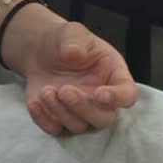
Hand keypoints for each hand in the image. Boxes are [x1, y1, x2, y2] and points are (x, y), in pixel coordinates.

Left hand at [6, 13, 138, 136]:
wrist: (40, 52)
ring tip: (46, 91)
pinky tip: (35, 102)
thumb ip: (76, 40)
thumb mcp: (72, 32)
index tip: (100, 94)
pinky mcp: (59, 120)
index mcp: (114, 75)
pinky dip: (44, 120)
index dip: (118, 98)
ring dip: (61, 112)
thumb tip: (75, 52)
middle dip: (84, 108)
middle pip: (104, 118)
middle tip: (65, 90)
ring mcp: (81, 112)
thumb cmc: (65, 41)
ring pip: (79, 126)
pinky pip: (55, 130)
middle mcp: (101, 99)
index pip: (127, 94)